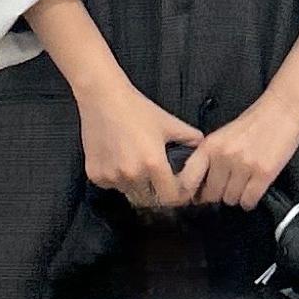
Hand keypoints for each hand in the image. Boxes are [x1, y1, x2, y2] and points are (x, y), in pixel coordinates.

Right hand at [74, 70, 204, 210]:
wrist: (102, 97)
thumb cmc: (136, 109)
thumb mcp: (168, 122)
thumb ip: (190, 138)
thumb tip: (203, 149)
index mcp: (153, 164)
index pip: (170, 198)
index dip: (177, 195)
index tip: (177, 188)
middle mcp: (132, 175)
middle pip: (150, 201)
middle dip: (157, 193)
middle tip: (158, 180)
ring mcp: (111, 176)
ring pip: (130, 194)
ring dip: (137, 188)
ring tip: (138, 168)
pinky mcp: (95, 175)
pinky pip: (112, 186)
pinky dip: (118, 180)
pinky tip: (120, 162)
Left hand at [172, 87, 298, 211]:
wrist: (281, 110)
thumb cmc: (253, 124)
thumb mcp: (221, 136)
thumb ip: (208, 158)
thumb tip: (197, 188)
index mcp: (209, 146)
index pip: (188, 180)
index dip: (190, 193)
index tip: (195, 197)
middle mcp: (223, 156)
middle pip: (211, 195)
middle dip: (218, 194)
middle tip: (228, 186)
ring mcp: (244, 165)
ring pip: (230, 200)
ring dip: (236, 196)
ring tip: (244, 183)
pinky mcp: (263, 173)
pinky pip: (248, 201)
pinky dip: (250, 201)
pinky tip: (253, 190)